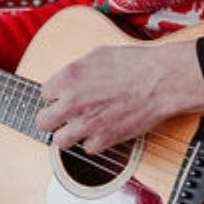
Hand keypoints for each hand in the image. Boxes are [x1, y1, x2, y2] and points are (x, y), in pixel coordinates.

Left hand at [35, 42, 203, 153]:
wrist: (160, 81)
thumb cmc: (134, 63)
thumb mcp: (97, 55)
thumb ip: (76, 71)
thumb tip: (67, 80)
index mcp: (69, 77)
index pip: (44, 94)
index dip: (56, 95)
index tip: (65, 95)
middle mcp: (73, 102)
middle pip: (43, 121)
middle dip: (52, 118)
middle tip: (61, 116)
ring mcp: (87, 123)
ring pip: (60, 140)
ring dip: (68, 134)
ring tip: (79, 127)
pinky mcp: (105, 139)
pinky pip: (87, 149)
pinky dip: (93, 142)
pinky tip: (101, 132)